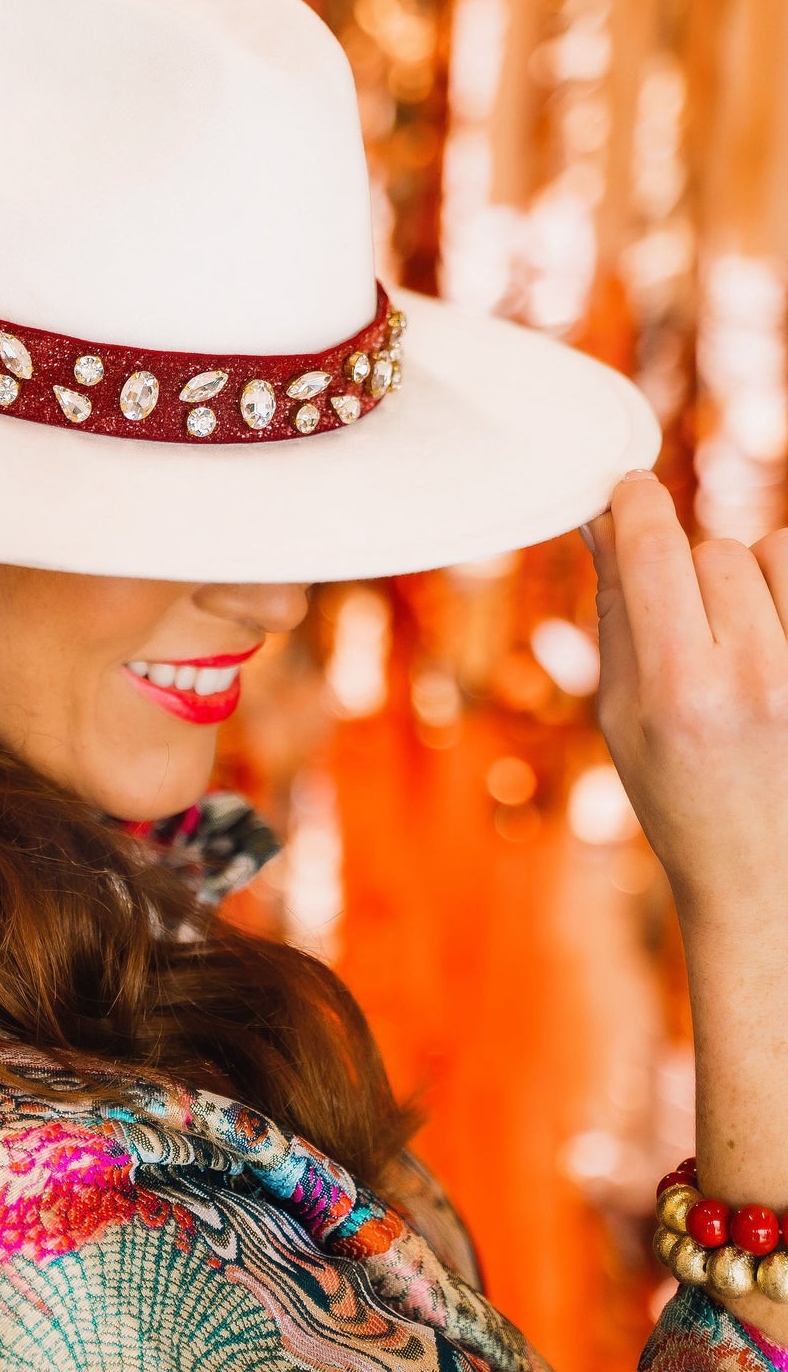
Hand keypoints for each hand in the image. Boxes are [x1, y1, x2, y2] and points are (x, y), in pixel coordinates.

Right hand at [586, 471, 787, 1332]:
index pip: (653, 546)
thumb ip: (616, 613)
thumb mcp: (623, 717)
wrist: (769, 882)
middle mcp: (751, 679)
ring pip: (774, 554)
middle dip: (692, 568)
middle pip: (715, 548)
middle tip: (687, 624)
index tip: (625, 489)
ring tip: (743, 641)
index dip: (632, 501)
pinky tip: (771, 646)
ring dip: (752, 579)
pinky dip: (783, 596)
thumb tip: (601, 519)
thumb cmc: (683, 801)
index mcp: (677, 691)